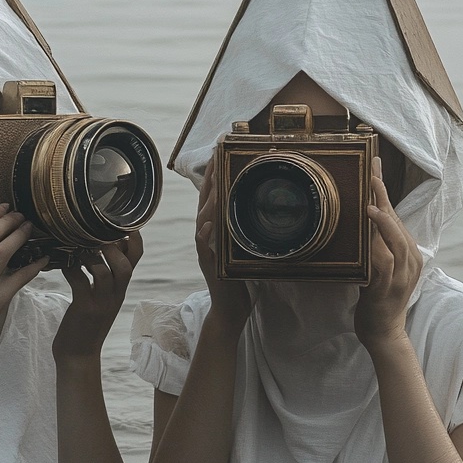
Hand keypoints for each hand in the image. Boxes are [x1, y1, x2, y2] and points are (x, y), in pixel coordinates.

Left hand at [52, 230, 142, 366]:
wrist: (78, 356)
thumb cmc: (85, 325)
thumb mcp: (100, 299)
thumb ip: (101, 278)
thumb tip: (93, 250)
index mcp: (120, 290)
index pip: (135, 260)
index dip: (133, 239)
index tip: (120, 223)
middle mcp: (116, 295)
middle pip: (126, 265)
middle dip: (114, 247)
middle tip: (96, 237)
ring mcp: (101, 303)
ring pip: (106, 272)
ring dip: (92, 256)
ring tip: (78, 249)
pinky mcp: (84, 309)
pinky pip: (80, 282)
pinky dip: (71, 268)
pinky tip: (62, 264)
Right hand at [196, 156, 250, 332]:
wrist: (230, 309)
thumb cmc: (239, 280)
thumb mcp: (244, 249)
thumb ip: (245, 230)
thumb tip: (259, 210)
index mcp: (216, 231)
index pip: (214, 198)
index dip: (216, 176)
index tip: (221, 153)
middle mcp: (207, 237)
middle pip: (206, 202)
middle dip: (211, 178)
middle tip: (216, 154)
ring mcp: (206, 250)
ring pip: (204, 219)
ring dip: (209, 200)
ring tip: (215, 179)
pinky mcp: (209, 265)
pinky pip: (204, 247)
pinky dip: (205, 234)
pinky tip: (208, 222)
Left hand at [354, 159, 423, 355]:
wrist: (384, 333)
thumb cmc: (377, 300)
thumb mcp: (376, 268)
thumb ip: (372, 247)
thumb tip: (353, 224)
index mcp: (407, 252)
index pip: (394, 214)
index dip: (383, 190)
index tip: (374, 164)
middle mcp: (409, 258)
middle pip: (395, 218)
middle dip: (382, 191)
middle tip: (371, 166)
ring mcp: (402, 271)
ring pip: (395, 234)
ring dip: (382, 211)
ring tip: (370, 190)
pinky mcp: (390, 284)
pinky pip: (386, 257)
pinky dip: (379, 238)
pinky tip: (368, 224)